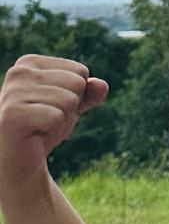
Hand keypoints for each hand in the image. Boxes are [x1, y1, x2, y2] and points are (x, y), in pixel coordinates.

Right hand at [0, 54, 108, 198]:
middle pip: (77, 83)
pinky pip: (58, 118)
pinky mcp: (14, 114)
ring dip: (63, 122)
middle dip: (72, 109)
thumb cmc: (44, 129)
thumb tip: (102, 85)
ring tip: (42, 129)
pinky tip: (37, 137)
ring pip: (69, 101)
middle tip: (48, 121)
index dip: (76, 95)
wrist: (19, 160)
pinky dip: (55, 132)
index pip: (80, 71)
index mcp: (30, 63)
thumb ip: (88, 93)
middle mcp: (18, 72)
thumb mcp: (72, 107)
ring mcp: (13, 92)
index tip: (53, 107)